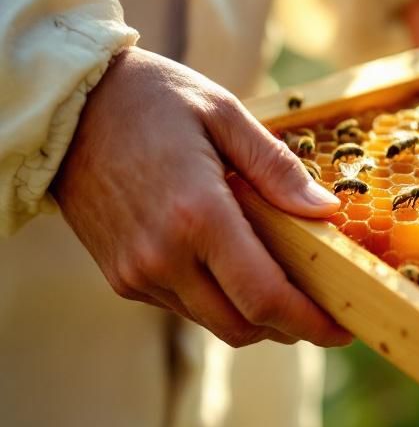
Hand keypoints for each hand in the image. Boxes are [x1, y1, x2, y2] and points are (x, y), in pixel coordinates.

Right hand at [52, 48, 352, 347]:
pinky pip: (184, 306)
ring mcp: (137, 272)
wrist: (67, 107)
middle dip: (291, 327)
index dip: (310, 321)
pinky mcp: (121, 277)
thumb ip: (277, 168)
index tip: (343, 327)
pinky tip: (236, 267)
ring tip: (289, 287)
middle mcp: (163, 255)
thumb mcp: (224, 114)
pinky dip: (220, 299)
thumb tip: (328, 210)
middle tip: (326, 312)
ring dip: (256, 315)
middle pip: (243, 325)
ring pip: (214, 322)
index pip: (265, 296)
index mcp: (197, 214)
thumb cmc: (153, 99)